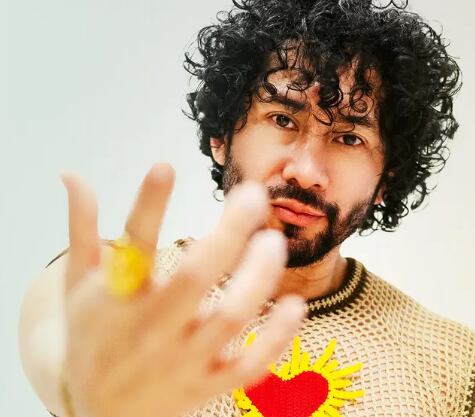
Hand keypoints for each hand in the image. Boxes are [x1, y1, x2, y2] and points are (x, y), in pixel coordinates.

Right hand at [60, 163, 304, 416]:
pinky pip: (249, 366)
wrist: (101, 414)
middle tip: (254, 194)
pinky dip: (276, 339)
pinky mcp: (208, 384)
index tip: (165, 166)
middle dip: (229, 232)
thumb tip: (73, 175)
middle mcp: (151, 329)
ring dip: (258, 276)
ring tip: (273, 240)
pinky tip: (294, 305)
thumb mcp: (77, 287)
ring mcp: (183, 360)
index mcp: (116, 298)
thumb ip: (82, 230)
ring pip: (230, 317)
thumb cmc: (93, 339)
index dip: (148, 205)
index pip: (132, 246)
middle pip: (196, 276)